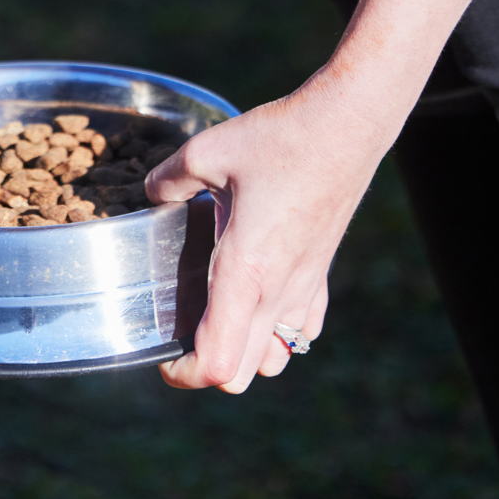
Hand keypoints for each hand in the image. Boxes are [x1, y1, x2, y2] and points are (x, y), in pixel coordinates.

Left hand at [147, 0, 489, 391]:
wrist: (348, 125)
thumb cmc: (279, 139)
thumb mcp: (206, 153)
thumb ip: (168, 181)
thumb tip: (150, 194)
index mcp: (246, 273)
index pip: (219, 363)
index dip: (185, 373)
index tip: (161, 354)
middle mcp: (279, 291)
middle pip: (244, 373)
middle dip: (207, 368)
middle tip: (176, 336)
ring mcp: (306, 286)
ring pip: (277, 356)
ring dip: (245, 352)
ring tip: (212, 318)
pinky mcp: (321, 273)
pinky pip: (302, 327)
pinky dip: (277, 330)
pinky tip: (254, 297)